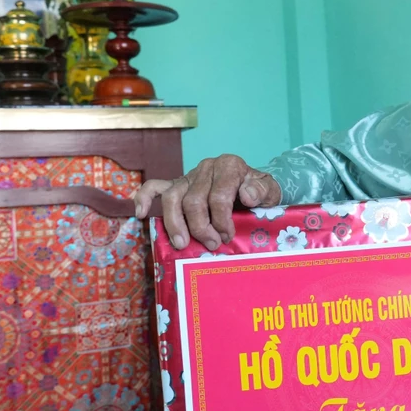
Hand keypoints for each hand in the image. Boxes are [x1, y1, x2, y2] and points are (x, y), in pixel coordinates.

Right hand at [133, 154, 280, 250]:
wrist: (254, 187)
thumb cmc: (259, 193)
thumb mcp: (271, 191)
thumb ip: (262, 191)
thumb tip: (246, 195)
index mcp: (229, 165)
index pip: (218, 196)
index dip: (221, 220)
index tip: (227, 236)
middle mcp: (207, 167)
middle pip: (193, 200)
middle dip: (201, 227)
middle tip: (212, 245)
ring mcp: (189, 175)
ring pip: (173, 198)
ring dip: (176, 224)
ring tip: (183, 244)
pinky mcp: (178, 184)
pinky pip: (155, 187)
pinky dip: (144, 198)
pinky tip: (140, 214)